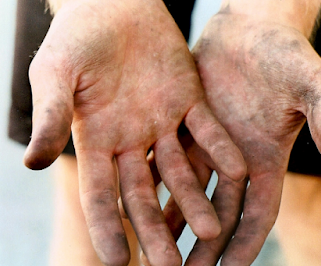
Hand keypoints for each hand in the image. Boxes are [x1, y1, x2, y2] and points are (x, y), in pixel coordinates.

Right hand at [24, 1, 245, 264]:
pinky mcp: (190, 102)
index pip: (102, 194)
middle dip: (157, 228)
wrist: (115, 6)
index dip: (108, 226)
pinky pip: (207, 132)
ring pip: (180, 170)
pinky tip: (237, 173)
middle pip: (145, 193)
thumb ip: (51, 117)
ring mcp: (163, 123)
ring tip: (211, 231)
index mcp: (98, 141)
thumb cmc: (77, 38)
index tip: (118, 261)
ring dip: (195, 198)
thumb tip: (32, 162)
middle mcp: (132, 141)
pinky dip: (220, 151)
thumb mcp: (55, 75)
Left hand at [166, 13, 320, 265]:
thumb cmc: (287, 52)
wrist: (252, 26)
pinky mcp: (183, 122)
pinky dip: (152, 179)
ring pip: (186, 191)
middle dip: (202, 246)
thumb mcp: (313, 87)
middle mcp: (234, 158)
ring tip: (152, 248)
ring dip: (170, 219)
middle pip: (217, 212)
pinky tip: (130, 199)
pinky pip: (165, 158)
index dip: (244, 245)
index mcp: (266, 158)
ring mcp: (206, 142)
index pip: (256, 213)